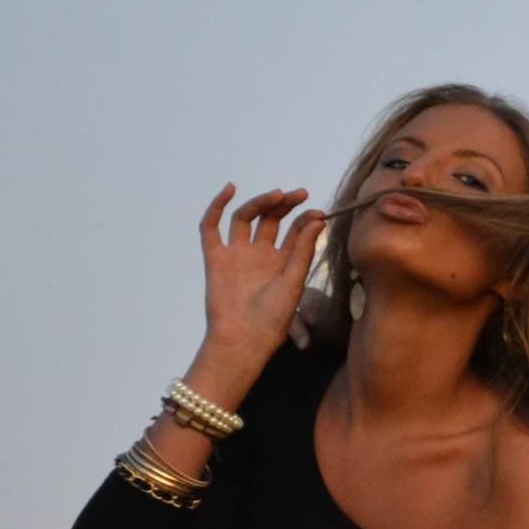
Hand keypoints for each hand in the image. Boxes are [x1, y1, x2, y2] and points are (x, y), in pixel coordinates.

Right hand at [198, 185, 324, 366]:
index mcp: (282, 262)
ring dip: (260, 203)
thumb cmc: (273, 318)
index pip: (294, 231)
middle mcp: (260, 255)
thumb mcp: (294, 281)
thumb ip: (303, 250)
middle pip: (270, 220)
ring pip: (245, 218)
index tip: (317, 212)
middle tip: (299, 194)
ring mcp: (236, 255)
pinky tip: (229, 189)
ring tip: (276, 195)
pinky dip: (216, 207)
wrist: (243, 339)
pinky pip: (210, 228)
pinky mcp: (215, 258)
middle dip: (284, 205)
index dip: (305, 219)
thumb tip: (318, 219)